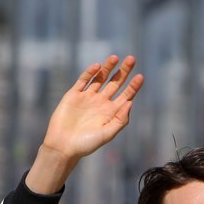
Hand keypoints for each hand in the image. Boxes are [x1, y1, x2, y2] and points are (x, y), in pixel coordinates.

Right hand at [26, 54, 143, 192]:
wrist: (63, 146)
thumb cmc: (86, 144)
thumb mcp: (107, 134)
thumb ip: (120, 120)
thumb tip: (130, 102)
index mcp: (111, 112)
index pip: (126, 95)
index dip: (133, 86)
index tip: (140, 76)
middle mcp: (101, 102)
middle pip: (115, 83)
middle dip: (124, 71)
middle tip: (132, 59)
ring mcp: (87, 97)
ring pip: (100, 78)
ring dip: (108, 68)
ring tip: (115, 57)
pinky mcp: (73, 95)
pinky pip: (83, 81)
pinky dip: (90, 73)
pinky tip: (98, 66)